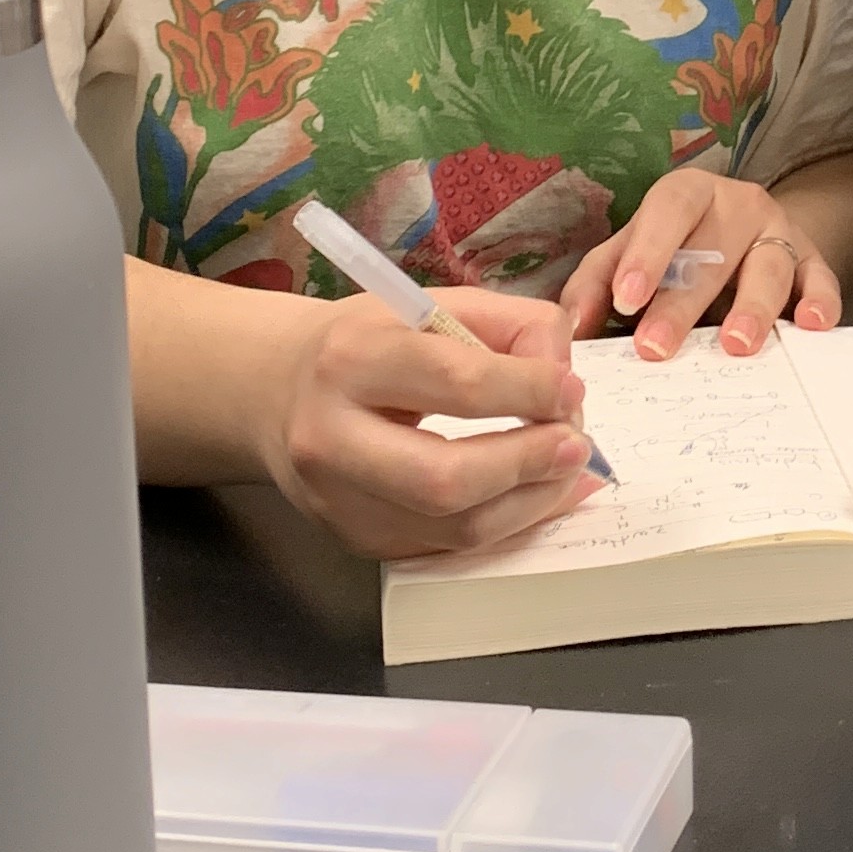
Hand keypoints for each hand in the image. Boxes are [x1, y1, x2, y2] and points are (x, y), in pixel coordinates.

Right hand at [258, 283, 599, 561]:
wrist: (276, 390)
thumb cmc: (366, 342)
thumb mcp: (426, 305)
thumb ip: (505, 325)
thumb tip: (564, 378)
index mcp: (352, 358)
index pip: (456, 382)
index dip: (529, 391)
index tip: (571, 390)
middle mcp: (332, 437)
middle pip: (446, 478)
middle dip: (528, 464)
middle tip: (576, 445)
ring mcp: (339, 502)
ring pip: (454, 528)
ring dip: (529, 504)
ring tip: (566, 471)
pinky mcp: (356, 540)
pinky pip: (448, 546)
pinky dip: (506, 524)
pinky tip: (535, 496)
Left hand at [559, 163, 841, 358]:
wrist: (753, 235)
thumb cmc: (681, 249)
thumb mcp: (633, 252)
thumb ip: (598, 281)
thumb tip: (568, 326)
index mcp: (687, 195)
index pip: (667, 213)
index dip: (646, 254)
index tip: (625, 300)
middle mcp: (738, 205)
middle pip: (713, 250)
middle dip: (683, 302)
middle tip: (656, 347)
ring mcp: (780, 232)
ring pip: (770, 264)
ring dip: (752, 307)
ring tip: (736, 346)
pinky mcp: (815, 261)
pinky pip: (822, 279)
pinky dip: (821, 302)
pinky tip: (812, 326)